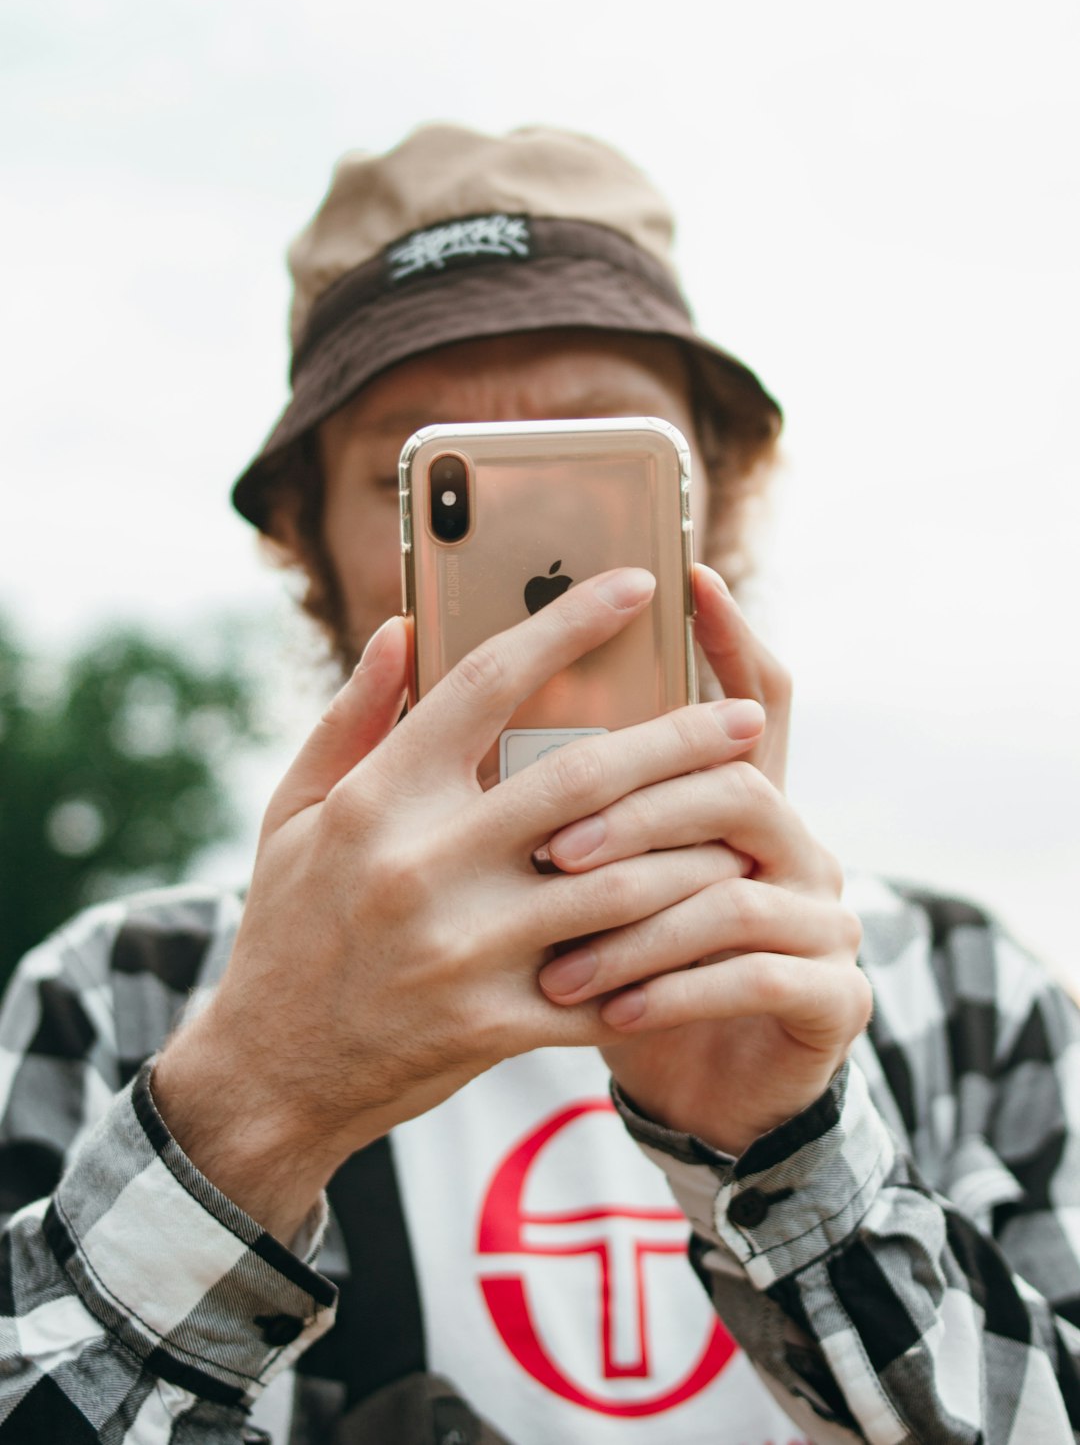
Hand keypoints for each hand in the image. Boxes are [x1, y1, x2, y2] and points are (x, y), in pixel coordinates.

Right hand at [153, 568, 761, 1237]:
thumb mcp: (295, 810)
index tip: (637, 585)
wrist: (271, 1073)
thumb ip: (353, 716)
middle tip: (743, 718)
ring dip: (695, 848)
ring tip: (747, 817)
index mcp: (379, 796)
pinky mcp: (495, 1024)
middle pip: (584, 779)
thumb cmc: (289, 924)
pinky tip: (711, 919)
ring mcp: (464, 950)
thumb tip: (403, 627)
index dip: (571, 624)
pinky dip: (667, 948)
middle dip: (681, 740)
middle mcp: (424, 864)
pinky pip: (610, 979)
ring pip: (619, 883)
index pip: (489, 681)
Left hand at [538, 565, 871, 1156]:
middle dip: (637, 810)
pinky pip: (757, 975)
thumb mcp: (583, 885)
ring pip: (735, 888)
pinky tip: (609, 1014)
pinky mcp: (835, 995)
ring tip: (555, 966)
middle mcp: (794, 842)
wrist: (698, 1096)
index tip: (687, 577)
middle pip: (732, 783)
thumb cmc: (616, 970)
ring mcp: (824, 916)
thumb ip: (546, 793)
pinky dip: (674, 992)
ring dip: (636, 926)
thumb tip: (449, 667)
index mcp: (738, 800)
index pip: (755, 695)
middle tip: (551, 853)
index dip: (730, 635)